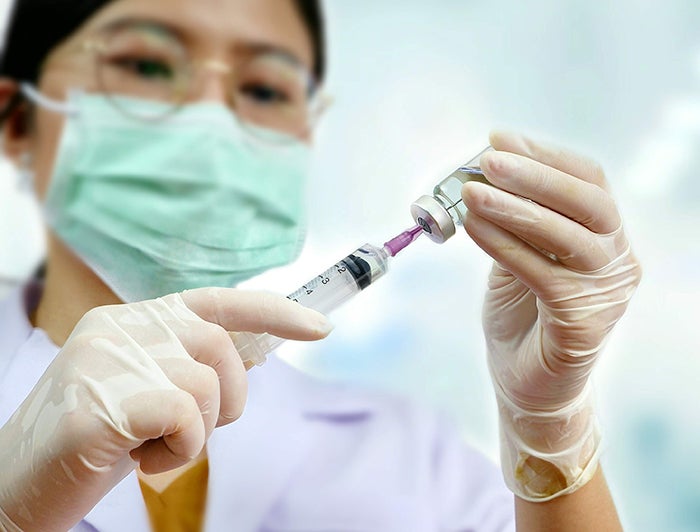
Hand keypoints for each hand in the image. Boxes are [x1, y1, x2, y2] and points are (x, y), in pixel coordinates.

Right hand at [0, 288, 330, 531]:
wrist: (19, 486)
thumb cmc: (99, 441)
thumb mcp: (151, 391)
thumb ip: (194, 364)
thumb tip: (259, 349)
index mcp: (132, 320)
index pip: (217, 300)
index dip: (275, 311)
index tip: (321, 327)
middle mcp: (119, 328)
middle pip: (220, 344)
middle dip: (230, 397)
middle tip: (193, 429)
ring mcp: (105, 360)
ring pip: (207, 384)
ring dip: (198, 431)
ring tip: (153, 446)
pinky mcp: (100, 402)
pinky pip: (185, 415)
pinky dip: (180, 449)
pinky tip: (142, 459)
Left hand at [461, 131, 640, 499]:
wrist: (527, 385)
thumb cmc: (521, 318)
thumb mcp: (518, 258)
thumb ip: (513, 221)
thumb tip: (480, 174)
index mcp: (605, 237)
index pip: (588, 181)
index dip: (544, 156)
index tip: (498, 139)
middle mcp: (616, 260)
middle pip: (587, 201)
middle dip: (534, 174)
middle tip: (488, 158)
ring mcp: (606, 292)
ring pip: (567, 235)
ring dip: (516, 207)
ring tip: (471, 192)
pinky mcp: (583, 322)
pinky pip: (542, 273)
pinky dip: (505, 246)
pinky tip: (473, 228)